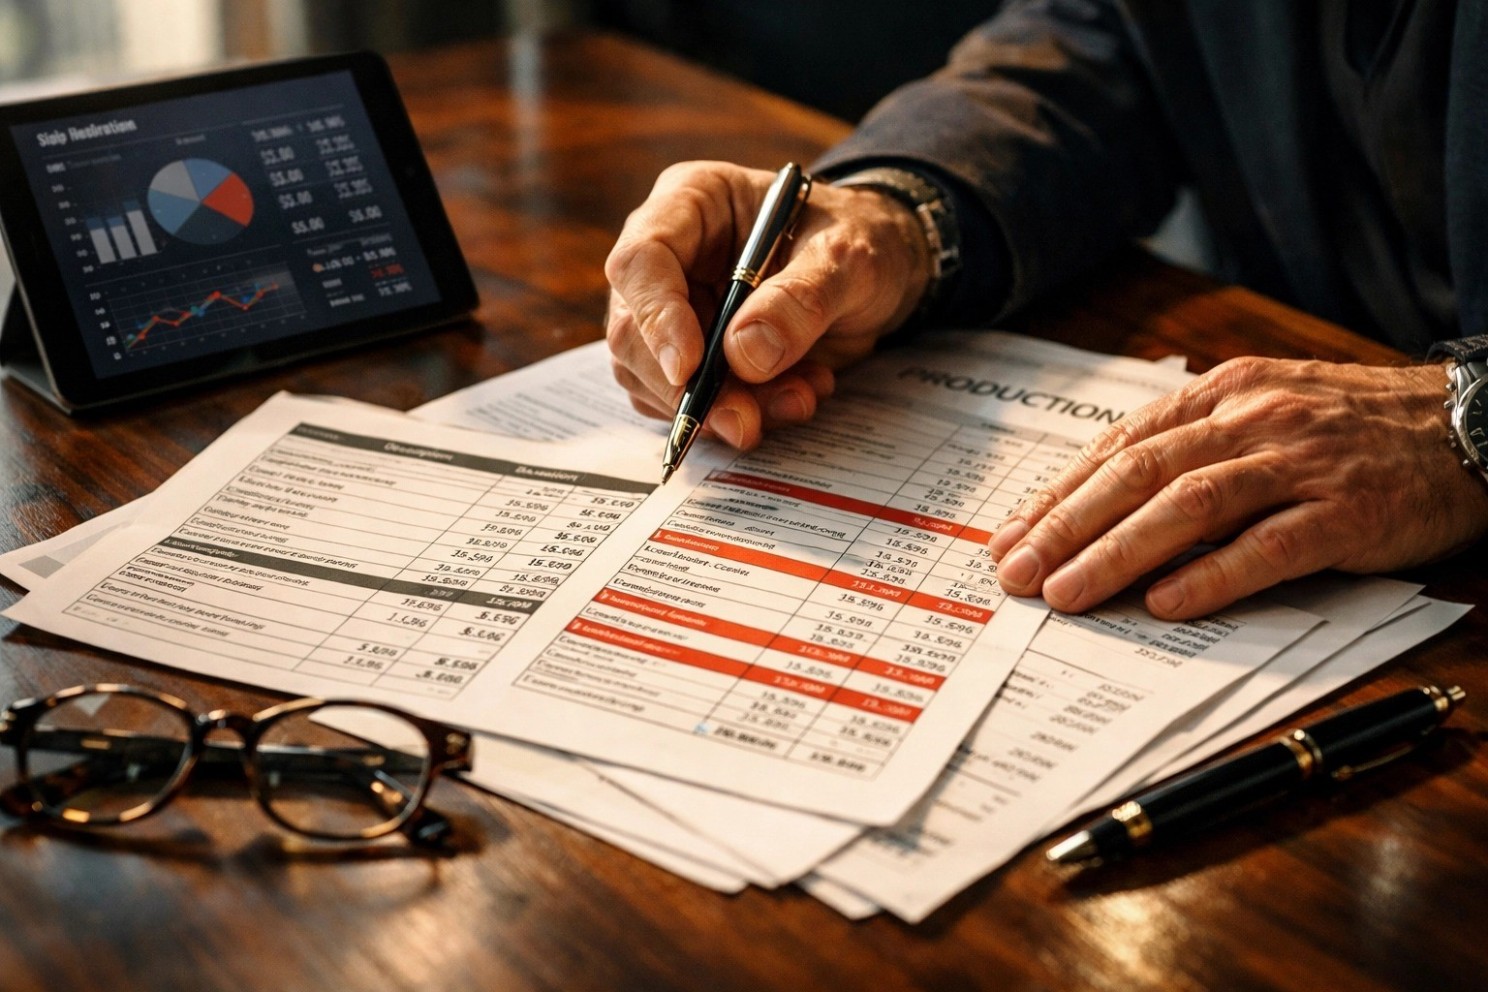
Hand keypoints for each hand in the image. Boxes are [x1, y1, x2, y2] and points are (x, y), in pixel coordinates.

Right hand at [604, 161, 930, 447]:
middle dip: (687, 387)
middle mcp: (670, 259)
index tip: (689, 367)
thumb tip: (744, 353)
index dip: (656, 317)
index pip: (641, 260)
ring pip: (655, 380)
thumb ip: (801, 299)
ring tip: (800, 396)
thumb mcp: (849, 258)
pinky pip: (691, 404)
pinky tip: (796, 395)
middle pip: (632, 332)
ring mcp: (674, 312)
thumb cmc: (860, 242)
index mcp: (692, 203)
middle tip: (744, 420)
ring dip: (723, 407)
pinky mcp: (691, 360)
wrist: (877, 274)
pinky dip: (741, 415)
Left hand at [987, 357, 1487, 618]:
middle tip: (1016, 574)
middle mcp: (1251, 420)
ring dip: (1118, 552)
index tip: (1007, 539)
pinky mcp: (1347, 511)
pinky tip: (1166, 603)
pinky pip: (1269, 546)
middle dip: (1066, 527)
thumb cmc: (1347, 431)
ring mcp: (1300, 464)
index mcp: (1220, 396)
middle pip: (1139, 473)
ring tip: (1068, 594)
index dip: (1057, 496)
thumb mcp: (1260, 417)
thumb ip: (1186, 452)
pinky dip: (1213, 575)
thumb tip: (1098, 508)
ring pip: (1190, 505)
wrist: (1470, 425)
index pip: (1119, 448)